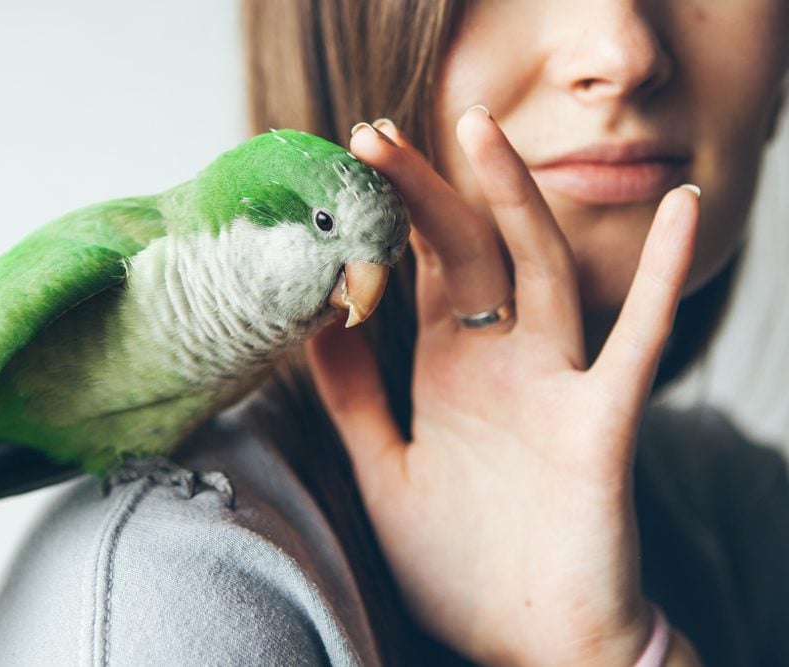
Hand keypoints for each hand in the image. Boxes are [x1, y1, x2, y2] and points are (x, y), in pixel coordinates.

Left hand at [306, 110, 700, 664]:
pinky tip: (682, 214)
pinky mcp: (600, 424)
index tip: (343, 173)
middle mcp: (501, 365)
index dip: (384, 223)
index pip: (418, 274)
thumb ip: (357, 401)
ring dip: (512, 200)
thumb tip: (318, 326)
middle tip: (372, 135)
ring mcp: (553, 386)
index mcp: (450, 375)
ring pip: (539, 272)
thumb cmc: (463, 565)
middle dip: (422, 193)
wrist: (530, 645)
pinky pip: (638, 343)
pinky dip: (664, 278)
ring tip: (479, 130)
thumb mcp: (389, 472)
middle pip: (464, 255)